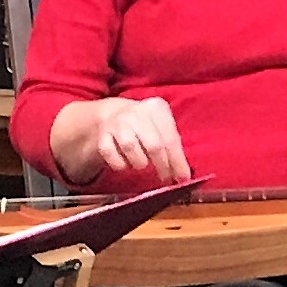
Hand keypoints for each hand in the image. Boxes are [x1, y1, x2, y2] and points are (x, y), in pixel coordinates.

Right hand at [56, 94, 188, 189]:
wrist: (115, 114)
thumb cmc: (147, 126)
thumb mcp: (163, 129)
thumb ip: (174, 149)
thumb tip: (183, 175)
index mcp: (156, 108)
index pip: (170, 138)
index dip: (177, 161)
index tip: (182, 178)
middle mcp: (136, 112)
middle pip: (153, 145)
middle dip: (162, 165)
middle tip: (165, 177)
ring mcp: (117, 121)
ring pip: (131, 148)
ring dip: (139, 162)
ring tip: (142, 163)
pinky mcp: (103, 133)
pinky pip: (111, 154)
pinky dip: (120, 164)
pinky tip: (126, 163)